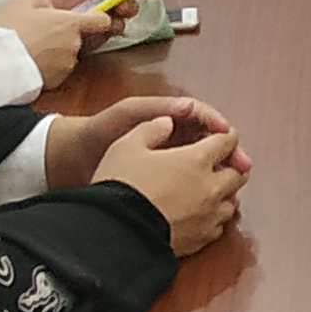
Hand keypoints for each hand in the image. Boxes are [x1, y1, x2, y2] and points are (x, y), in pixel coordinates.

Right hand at [0, 0, 112, 84]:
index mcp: (70, 23)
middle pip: (81, 39)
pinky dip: (48, 69)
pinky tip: (30, 64)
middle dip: (66, 37)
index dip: (96, 19)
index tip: (87, 19)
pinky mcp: (56, 82)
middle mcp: (73, 45)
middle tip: (42, 36)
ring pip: (67, 57)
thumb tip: (46, 1)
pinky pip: (56, 73)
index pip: (102, 21)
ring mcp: (66, 66)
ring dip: (56, 54)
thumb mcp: (22, 1)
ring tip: (32, 51)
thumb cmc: (8, 31)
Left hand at [40, 94, 222, 189]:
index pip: (204, 119)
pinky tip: (211, 203)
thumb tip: (190, 108)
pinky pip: (189, 187)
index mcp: (167, 120)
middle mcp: (172, 140)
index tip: (232, 139)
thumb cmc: (96, 133)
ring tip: (231, 187)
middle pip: (211, 144)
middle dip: (230, 154)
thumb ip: (154, 111)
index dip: (221, 128)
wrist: (68, 161)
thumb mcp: (125, 115)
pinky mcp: (160, 185)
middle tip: (242, 168)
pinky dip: (204, 193)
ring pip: (204, 167)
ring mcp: (166, 163)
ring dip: (220, 175)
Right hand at [90, 107, 250, 252]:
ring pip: (232, 201)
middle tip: (220, 163)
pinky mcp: (201, 240)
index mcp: (196, 160)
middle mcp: (210, 187)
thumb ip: (151, 129)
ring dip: (225, 193)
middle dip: (233, 165)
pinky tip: (199, 215)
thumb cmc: (121, 188)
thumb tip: (167, 123)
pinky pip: (219, 227)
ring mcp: (209, 216)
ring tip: (209, 190)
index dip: (225, 136)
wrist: (118, 235)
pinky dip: (214, 218)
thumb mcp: (127, 147)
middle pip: (239, 173)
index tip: (220, 136)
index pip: (227, 142)